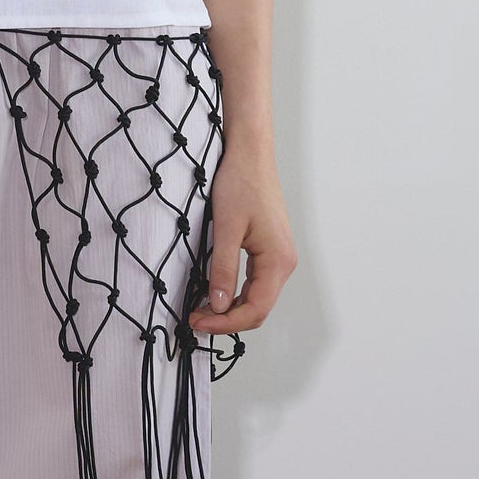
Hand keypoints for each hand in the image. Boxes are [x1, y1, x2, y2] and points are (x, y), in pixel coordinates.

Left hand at [188, 143, 296, 338]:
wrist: (250, 155)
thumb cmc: (240, 183)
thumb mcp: (225, 228)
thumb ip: (223, 269)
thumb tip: (218, 305)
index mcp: (277, 260)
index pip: (255, 309)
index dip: (225, 323)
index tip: (196, 322)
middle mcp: (284, 263)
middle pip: (258, 309)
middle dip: (227, 320)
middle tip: (194, 319)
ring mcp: (278, 257)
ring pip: (257, 298)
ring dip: (230, 309)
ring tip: (200, 309)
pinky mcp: (269, 250)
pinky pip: (255, 283)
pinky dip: (235, 294)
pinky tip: (214, 293)